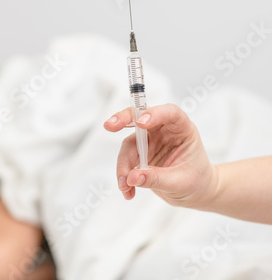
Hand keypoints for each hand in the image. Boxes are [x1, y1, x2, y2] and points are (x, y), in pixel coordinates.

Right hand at [103, 104, 217, 208]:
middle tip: (109, 126)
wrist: (196, 194)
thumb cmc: (197, 182)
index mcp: (182, 129)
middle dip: (122, 120)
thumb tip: (132, 177)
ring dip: (122, 165)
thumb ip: (157, 178)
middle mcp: (163, 130)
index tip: (140, 123)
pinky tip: (127, 191)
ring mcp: (149, 140)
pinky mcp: (140, 153)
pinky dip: (123, 175)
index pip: (169, 113)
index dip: (154, 113)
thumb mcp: (180, 182)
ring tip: (125, 187)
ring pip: (128, 144)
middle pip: (140, 118)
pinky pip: (125, 159)